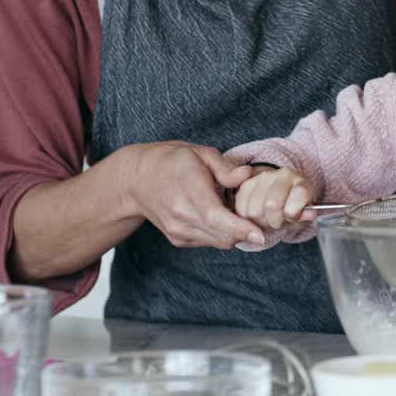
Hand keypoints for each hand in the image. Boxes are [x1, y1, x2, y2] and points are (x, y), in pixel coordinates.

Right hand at [122, 142, 263, 248]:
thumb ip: (225, 167)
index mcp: (188, 189)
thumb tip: (247, 175)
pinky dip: (222, 233)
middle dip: (246, 231)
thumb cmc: (172, 161)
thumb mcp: (199, 153)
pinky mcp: (178, 239)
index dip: (239, 228)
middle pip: (222, 235)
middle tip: (259, 214)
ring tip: (236, 210)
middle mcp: (181, 215)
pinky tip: (220, 215)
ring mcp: (178, 230)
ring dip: (235, 232)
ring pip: (219, 242)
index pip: (215, 216)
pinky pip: (210, 242)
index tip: (259, 235)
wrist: (136, 180)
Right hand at [233, 166, 320, 229]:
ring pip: (254, 210)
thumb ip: (306, 215)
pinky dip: (247, 218)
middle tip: (277, 221)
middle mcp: (281, 175)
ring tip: (267, 218)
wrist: (281, 198)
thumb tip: (310, 214)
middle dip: (274, 221)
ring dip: (259, 221)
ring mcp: (262, 178)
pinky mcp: (245, 185)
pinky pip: (241, 209)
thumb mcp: (304, 215)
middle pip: (271, 205)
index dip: (293, 213)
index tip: (291, 217)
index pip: (297, 195)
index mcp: (301, 182)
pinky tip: (257, 215)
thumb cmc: (294, 209)